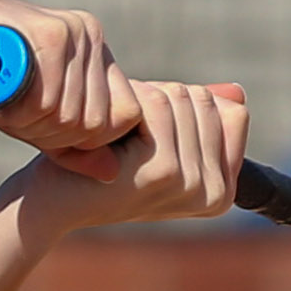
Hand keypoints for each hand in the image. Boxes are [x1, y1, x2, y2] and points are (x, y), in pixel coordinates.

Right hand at [0, 0, 142, 179]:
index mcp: (96, 54)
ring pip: (72, 116)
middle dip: (55, 135)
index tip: (45, 127)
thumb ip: (71, 145)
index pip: (125, 116)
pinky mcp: (54, 33)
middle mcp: (93, 37)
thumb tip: (113, 173)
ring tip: (6, 100)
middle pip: (98, 123)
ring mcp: (77, 32)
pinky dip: (18, 112)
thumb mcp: (32, 119)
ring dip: (31, 123)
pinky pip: (48, 104)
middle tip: (17, 115)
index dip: (85, 138)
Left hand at [0, 81, 249, 290]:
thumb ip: (198, 116)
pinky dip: (128, 106)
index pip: (233, 112)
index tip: (150, 137)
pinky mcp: (163, 172)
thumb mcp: (158, 138)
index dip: (184, 107)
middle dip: (159, 102)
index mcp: (222, 189)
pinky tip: (108, 139)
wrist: (54, 198)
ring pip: (181, 98)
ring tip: (116, 139)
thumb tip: (237, 92)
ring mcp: (191, 185)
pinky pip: (158, 105)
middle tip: (126, 138)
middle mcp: (215, 192)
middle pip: (205, 101)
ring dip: (139, 103)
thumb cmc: (104, 162)